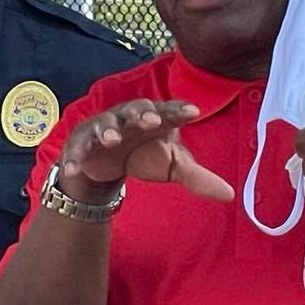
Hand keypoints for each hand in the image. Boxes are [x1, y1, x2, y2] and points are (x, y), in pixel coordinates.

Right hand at [60, 98, 233, 202]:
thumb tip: (230, 195)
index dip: (179, 110)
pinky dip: (75, 158)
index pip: (169, 111)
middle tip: (151, 120)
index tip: (193, 112)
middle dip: (142, 113)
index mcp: (154, 119)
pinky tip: (74, 170)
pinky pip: (78, 149)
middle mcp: (128, 118)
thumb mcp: (171, 166)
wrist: (105, 164)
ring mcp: (103, 129)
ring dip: (107, 130)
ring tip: (112, 140)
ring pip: (105, 124)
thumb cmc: (144, 155)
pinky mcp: (82, 144)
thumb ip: (197, 177)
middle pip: (135, 109)